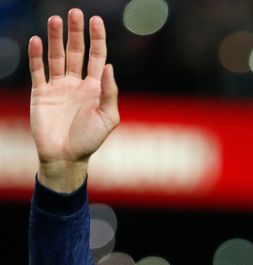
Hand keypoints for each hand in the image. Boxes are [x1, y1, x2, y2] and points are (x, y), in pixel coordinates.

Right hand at [29, 8, 118, 191]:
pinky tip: (36, 41)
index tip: (96, 20)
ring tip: (54, 19)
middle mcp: (77, 83)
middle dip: (76, 32)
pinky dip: (36, 56)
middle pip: (76, 51)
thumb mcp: (108, 118)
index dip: (97, 38)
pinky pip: (38, 71)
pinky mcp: (41, 94)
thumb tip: (110, 66)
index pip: (97, 57)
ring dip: (55, 38)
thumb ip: (110, 92)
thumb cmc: (90, 140)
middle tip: (75, 12)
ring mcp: (58, 87)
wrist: (65, 157)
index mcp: (95, 87)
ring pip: (56, 57)